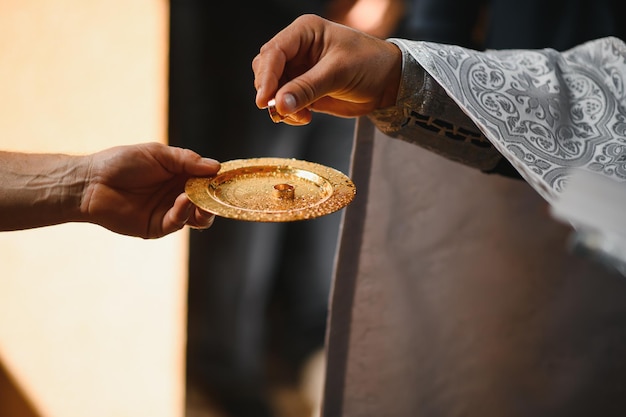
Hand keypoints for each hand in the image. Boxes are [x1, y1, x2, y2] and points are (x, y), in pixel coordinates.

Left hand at [80, 142, 219, 237]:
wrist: (91, 182)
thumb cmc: (121, 162)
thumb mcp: (159, 154)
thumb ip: (187, 160)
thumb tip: (216, 167)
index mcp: (180, 175)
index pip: (208, 181)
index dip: (219, 180)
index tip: (229, 178)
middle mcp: (178, 195)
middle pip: (208, 202)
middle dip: (216, 199)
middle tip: (219, 193)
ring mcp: (169, 212)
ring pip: (198, 217)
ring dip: (204, 208)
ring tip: (199, 197)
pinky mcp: (157, 227)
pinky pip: (178, 222)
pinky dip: (184, 212)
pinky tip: (182, 200)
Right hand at [252, 14, 402, 125]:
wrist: (388, 83)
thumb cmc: (369, 64)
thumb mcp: (338, 73)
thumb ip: (307, 88)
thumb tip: (279, 104)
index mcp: (304, 32)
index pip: (273, 52)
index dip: (266, 76)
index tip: (264, 100)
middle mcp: (297, 49)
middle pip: (266, 69)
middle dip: (271, 92)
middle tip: (281, 111)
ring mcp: (299, 70)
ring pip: (273, 89)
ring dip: (280, 106)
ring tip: (300, 116)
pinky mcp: (303, 89)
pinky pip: (284, 102)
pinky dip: (289, 113)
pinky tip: (304, 117)